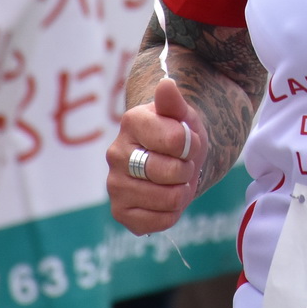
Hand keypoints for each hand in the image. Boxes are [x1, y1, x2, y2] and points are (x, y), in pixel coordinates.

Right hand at [107, 78, 204, 234]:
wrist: (172, 160)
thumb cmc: (178, 134)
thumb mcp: (183, 115)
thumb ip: (175, 102)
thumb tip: (166, 84)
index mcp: (131, 122)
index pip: (177, 140)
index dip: (192, 144)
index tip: (187, 142)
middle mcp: (115, 154)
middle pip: (169, 171)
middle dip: (186, 169)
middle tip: (182, 164)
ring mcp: (114, 185)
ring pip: (168, 198)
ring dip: (182, 192)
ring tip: (174, 181)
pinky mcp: (120, 212)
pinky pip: (159, 222)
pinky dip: (172, 213)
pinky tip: (165, 199)